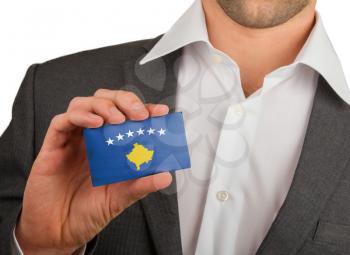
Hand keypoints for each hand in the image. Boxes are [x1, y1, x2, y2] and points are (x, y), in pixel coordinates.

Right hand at [15, 89, 171, 254]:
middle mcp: (92, 138)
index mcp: (109, 146)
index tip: (159, 112)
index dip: (143, 109)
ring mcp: (72, 140)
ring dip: (103, 105)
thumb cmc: (88, 212)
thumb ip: (141, 185)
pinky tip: (95, 124)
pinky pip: (62, 121)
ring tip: (117, 119)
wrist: (59, 232)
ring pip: (83, 104)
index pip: (128, 117)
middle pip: (105, 101)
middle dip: (124, 100)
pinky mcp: (53, 146)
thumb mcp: (121, 198)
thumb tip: (166, 176)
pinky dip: (80, 116)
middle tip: (138, 114)